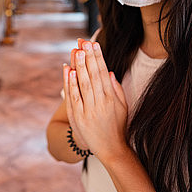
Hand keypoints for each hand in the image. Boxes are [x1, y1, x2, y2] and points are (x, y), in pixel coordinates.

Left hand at [65, 40, 128, 162]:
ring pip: (83, 84)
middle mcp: (101, 102)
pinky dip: (71, 84)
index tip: (94, 44)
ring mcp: (89, 110)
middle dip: (88, 58)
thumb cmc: (117, 126)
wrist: (111, 149)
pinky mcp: (79, 117)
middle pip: (93, 75)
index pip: (103, 73)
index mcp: (112, 98)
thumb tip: (109, 72)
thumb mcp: (123, 106)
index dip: (98, 58)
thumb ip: (116, 89)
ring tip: (76, 51)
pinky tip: (69, 72)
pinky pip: (74, 98)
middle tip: (84, 42)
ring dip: (79, 67)